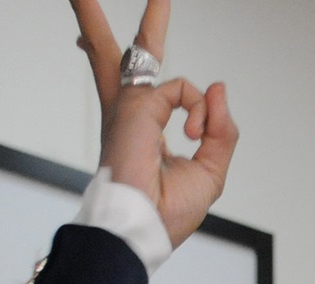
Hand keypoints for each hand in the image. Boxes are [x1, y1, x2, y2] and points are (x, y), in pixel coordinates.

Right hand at [70, 0, 238, 247]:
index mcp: (142, 131)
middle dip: (95, 20)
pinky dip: (198, 112)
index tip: (151, 28)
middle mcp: (129, 116)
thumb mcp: (209, 171)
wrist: (142, 231)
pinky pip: (184, 91)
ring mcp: (129, 110)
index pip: (145, 87)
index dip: (149, 60)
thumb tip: (217, 88)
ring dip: (99, 16)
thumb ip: (219, 130)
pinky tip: (193, 133)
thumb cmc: (165, 214)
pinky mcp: (135, 107)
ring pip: (129, 52)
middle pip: (113, 58)